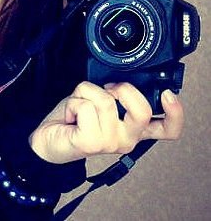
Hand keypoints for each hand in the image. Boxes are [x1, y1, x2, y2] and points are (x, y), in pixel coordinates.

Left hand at [29, 81, 183, 163]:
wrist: (47, 138)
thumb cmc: (75, 118)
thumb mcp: (101, 101)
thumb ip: (117, 95)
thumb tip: (119, 78)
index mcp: (133, 128)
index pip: (167, 129)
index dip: (175, 113)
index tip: (168, 95)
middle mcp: (126, 138)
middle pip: (141, 110)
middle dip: (123, 88)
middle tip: (107, 89)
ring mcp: (110, 143)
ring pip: (105, 100)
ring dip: (85, 93)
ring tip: (79, 105)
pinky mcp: (92, 143)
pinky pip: (86, 105)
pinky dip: (73, 101)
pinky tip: (71, 115)